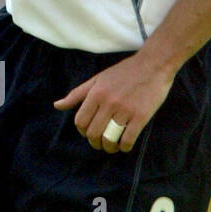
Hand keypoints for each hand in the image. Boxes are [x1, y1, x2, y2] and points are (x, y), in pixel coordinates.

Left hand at [54, 50, 174, 152]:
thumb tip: (57, 105)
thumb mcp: (97, 79)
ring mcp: (125, 110)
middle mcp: (108, 102)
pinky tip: (125, 145)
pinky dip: (124, 147)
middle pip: (93, 133)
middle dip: (95, 142)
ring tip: (112, 146)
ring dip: (109, 147)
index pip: (80, 121)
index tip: (89, 132)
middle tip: (100, 143)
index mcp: (96, 93)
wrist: (153, 64)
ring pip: (109, 139)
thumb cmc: (124, 72)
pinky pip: (128, 139)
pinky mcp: (141, 116)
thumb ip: (77, 94)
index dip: (82, 131)